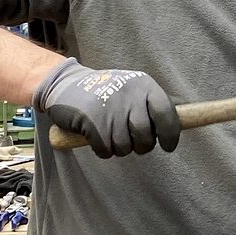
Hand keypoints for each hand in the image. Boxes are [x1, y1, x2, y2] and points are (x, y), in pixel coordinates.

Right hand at [32, 58, 180, 157]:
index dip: (170, 134)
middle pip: (146, 137)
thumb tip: (171, 131)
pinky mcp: (92, 121)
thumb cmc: (104, 92)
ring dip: (118, 148)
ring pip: (125, 147)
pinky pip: (105, 150)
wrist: (65, 84)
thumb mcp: (132, 89)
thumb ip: (150, 106)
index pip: (167, 113)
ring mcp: (111, 108)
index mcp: (144, 85)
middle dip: (140, 146)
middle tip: (130, 140)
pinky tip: (95, 136)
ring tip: (109, 133)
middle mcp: (130, 95)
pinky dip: (101, 149)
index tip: (168, 146)